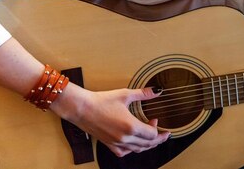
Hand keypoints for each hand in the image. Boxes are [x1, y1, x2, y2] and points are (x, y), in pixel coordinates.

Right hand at [51, 85, 169, 156]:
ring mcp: (116, 143)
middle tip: (162, 133)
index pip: (152, 135)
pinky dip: (132, 150)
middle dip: (157, 139)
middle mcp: (124, 138)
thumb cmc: (101, 101)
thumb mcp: (125, 94)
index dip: (159, 130)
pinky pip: (123, 152)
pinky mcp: (108, 144)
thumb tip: (157, 90)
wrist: (81, 108)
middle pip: (147, 144)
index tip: (158, 121)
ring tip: (151, 137)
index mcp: (130, 126)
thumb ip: (144, 94)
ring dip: (146, 145)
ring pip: (137, 150)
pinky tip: (133, 143)